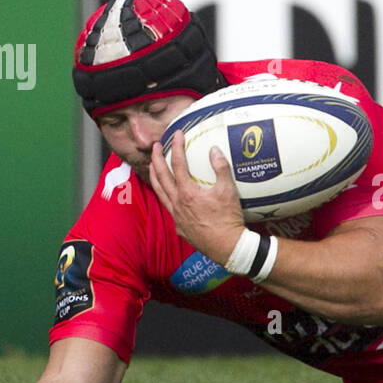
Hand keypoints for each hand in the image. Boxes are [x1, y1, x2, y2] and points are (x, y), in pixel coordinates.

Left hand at [148, 130, 245, 263]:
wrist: (228, 247)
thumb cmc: (229, 219)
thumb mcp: (228, 191)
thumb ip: (221, 168)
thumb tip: (214, 150)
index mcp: (187, 192)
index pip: (177, 164)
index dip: (176, 147)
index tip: (176, 134)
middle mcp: (177, 203)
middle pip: (161, 177)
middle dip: (156, 159)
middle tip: (155, 146)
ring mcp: (176, 216)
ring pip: (159, 193)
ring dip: (155, 177)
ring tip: (153, 166)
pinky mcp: (180, 227)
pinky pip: (168, 207)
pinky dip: (164, 196)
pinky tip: (168, 194)